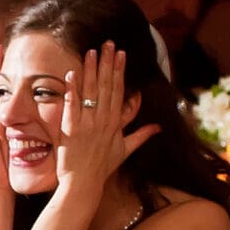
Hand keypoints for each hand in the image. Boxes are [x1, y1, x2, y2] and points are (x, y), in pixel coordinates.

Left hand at [50, 42, 160, 194]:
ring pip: (91, 92)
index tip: (121, 54)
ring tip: (92, 51)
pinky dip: (72, 90)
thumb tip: (158, 127)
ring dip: (91, 70)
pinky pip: (72, 106)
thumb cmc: (102, 168)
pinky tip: (70, 74)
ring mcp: (88, 124)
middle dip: (109, 63)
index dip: (120, 71)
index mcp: (115, 123)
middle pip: (108, 86)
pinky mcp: (71, 130)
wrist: (83, 185)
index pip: (119, 91)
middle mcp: (104, 121)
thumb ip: (141, 136)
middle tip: (109, 43)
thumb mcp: (125, 151)